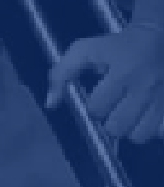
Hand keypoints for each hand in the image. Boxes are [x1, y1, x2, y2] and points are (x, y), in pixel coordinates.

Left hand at [47, 24, 163, 142]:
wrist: (160, 34)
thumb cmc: (119, 45)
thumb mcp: (86, 50)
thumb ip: (62, 73)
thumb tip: (51, 103)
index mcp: (122, 72)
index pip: (96, 109)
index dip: (94, 105)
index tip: (101, 95)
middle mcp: (145, 87)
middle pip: (116, 127)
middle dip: (110, 121)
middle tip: (115, 107)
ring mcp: (162, 98)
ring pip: (138, 135)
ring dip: (131, 128)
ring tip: (131, 113)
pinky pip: (160, 132)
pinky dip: (153, 128)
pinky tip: (148, 115)